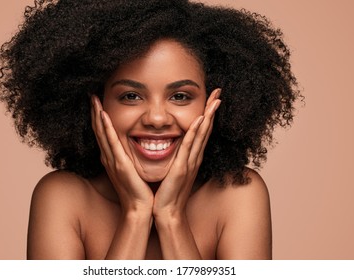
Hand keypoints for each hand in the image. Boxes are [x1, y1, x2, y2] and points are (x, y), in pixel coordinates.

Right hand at [91, 95, 153, 214]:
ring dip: (97, 115)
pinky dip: (106, 128)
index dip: (99, 118)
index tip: (97, 103)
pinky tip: (103, 115)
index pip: (104, 134)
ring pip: (102, 133)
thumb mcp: (131, 170)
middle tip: (92, 96)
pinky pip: (111, 142)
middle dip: (94, 112)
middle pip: (99, 130)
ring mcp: (112, 160)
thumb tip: (132, 148)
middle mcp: (108, 158)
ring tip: (94, 100)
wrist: (139, 208)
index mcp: (112, 158)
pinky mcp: (119, 164)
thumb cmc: (138, 190)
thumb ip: (128, 158)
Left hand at [153, 88, 221, 219]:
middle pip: (206, 129)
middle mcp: (194, 157)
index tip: (211, 98)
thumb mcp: (173, 169)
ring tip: (215, 100)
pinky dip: (196, 133)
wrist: (166, 211)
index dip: (207, 114)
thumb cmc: (167, 191)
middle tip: (219, 92)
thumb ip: (175, 156)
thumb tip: (170, 143)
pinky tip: (200, 120)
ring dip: (208, 116)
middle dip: (212, 110)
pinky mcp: (181, 168)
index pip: (201, 131)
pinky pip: (189, 147)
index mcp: (191, 157)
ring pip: (201, 135)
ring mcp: (190, 162)